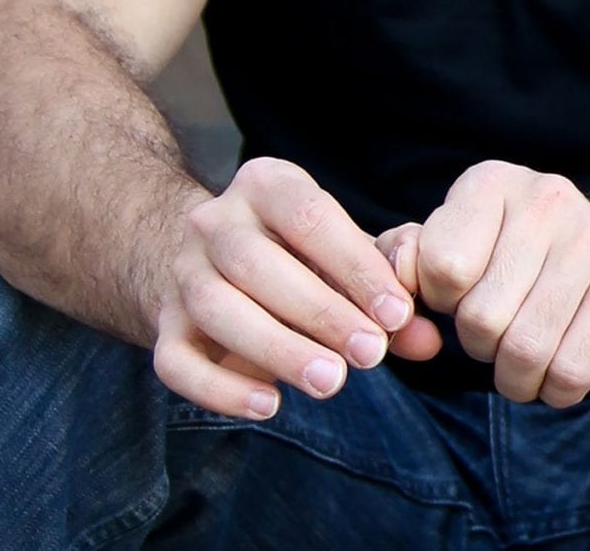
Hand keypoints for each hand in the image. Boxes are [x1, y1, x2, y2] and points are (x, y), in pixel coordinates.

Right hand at [149, 155, 437, 419]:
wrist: (202, 257)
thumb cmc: (295, 252)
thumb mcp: (342, 251)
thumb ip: (388, 286)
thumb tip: (428, 339)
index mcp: (266, 185)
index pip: (310, 217)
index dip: (355, 267)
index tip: (396, 315)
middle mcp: (214, 222)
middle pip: (259, 266)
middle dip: (321, 313)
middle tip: (370, 355)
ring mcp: (180, 273)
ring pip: (218, 310)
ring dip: (278, 349)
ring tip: (330, 381)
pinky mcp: (161, 326)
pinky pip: (177, 362)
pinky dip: (220, 390)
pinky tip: (269, 405)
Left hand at [391, 161, 589, 406]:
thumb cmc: (522, 262)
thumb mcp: (457, 244)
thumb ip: (405, 260)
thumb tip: (389, 288)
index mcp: (492, 184)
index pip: (440, 266)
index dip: (443, 302)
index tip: (465, 296)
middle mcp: (546, 199)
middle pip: (480, 318)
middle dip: (481, 348)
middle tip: (502, 335)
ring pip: (524, 351)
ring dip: (517, 378)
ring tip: (528, 361)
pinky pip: (571, 372)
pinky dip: (557, 390)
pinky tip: (562, 369)